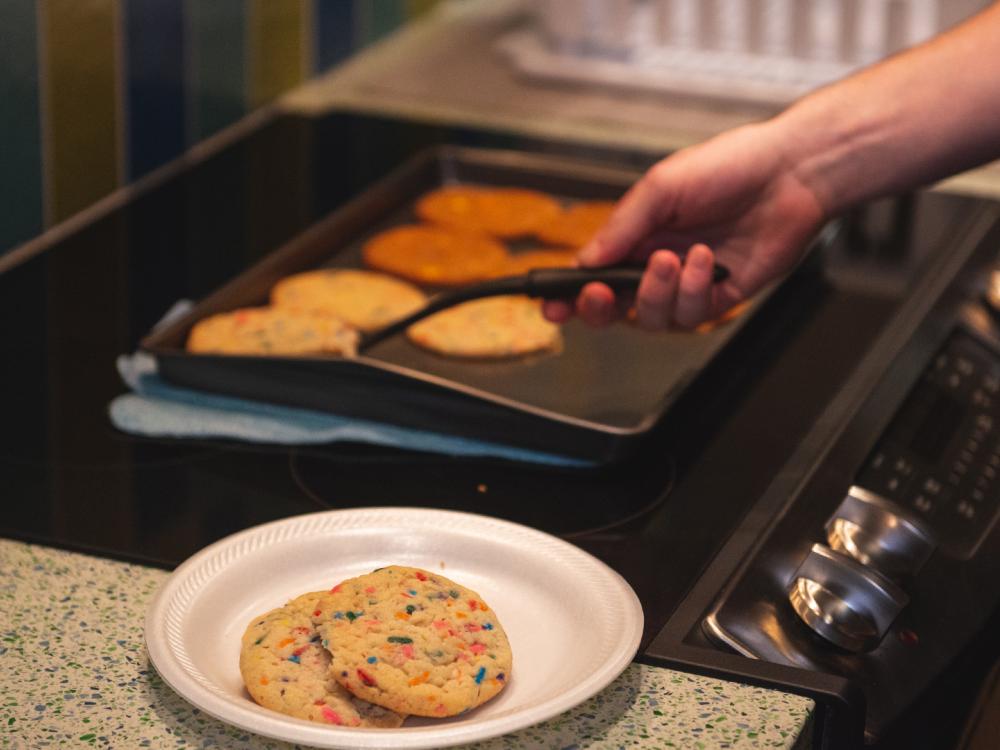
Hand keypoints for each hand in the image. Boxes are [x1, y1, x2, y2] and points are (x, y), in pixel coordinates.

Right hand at [543, 121, 827, 328]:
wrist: (791, 172)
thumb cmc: (729, 166)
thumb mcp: (661, 187)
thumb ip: (621, 227)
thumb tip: (585, 261)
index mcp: (637, 236)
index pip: (594, 275)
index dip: (569, 295)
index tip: (551, 306)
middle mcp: (658, 264)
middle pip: (615, 309)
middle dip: (600, 309)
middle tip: (599, 295)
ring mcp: (689, 284)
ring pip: (652, 318)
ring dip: (655, 293)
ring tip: (672, 259)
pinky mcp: (720, 297)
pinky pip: (692, 314)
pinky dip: (693, 290)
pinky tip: (704, 260)